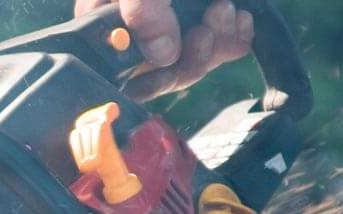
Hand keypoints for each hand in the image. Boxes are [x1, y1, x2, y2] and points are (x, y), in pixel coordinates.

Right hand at [74, 0, 253, 99]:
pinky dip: (233, 38)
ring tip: (224, 12)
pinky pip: (216, 46)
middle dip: (190, 59)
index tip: (169, 60)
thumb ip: (141, 8)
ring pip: (190, 62)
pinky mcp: (197, 21)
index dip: (146, 77)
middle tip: (204, 31)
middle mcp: (130, 32)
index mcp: (102, 24)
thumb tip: (162, 54)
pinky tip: (239, 20)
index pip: (114, 73)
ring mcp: (166, 28)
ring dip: (215, 45)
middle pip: (158, 73)